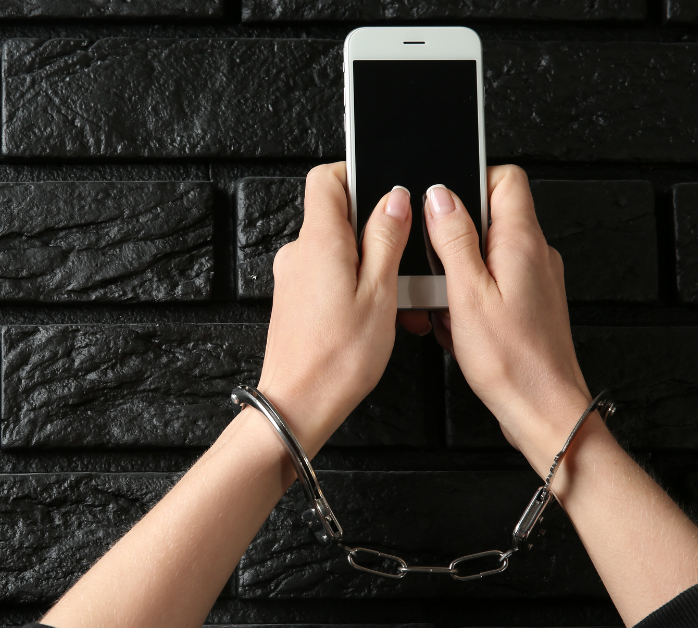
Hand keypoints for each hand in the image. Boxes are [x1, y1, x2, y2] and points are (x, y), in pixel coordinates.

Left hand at [257, 163, 413, 454]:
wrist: (298, 404)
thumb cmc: (337, 359)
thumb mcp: (380, 292)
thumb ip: (386, 238)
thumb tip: (394, 198)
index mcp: (319, 240)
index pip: (327, 178)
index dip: (357, 174)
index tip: (388, 190)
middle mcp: (298, 253)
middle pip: (337, 215)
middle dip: (375, 231)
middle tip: (404, 260)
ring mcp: (293, 277)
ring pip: (337, 251)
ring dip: (370, 266)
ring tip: (395, 301)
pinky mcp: (294, 300)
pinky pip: (327, 277)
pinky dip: (354, 287)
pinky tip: (376, 315)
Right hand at [424, 166, 592, 471]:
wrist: (544, 411)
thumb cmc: (513, 363)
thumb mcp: (467, 294)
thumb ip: (453, 239)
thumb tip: (440, 196)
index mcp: (522, 242)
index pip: (504, 179)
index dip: (469, 183)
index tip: (441, 209)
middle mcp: (535, 255)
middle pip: (488, 219)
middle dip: (452, 242)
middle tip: (437, 272)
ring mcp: (535, 279)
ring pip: (484, 256)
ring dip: (456, 278)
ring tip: (448, 308)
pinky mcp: (529, 304)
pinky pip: (490, 285)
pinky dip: (467, 301)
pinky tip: (457, 327)